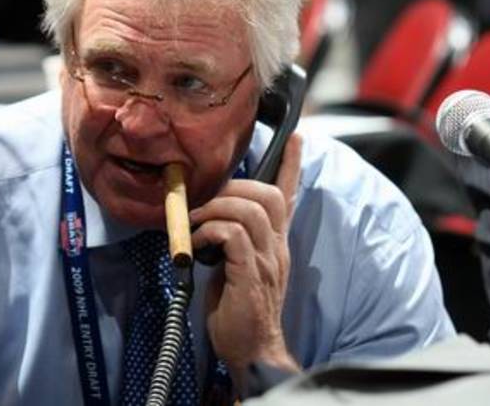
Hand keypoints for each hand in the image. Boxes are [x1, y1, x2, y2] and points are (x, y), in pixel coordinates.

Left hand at [189, 133, 302, 383]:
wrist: (250, 351)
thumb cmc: (238, 311)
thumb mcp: (236, 267)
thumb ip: (231, 241)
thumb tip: (207, 219)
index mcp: (275, 244)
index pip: (288, 197)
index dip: (291, 166)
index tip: (295, 138)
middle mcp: (277, 248)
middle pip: (269, 195)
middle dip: (233, 188)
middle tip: (204, 203)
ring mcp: (267, 261)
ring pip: (250, 210)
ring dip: (214, 209)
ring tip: (194, 224)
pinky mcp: (251, 275)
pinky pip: (233, 236)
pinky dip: (209, 232)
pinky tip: (195, 246)